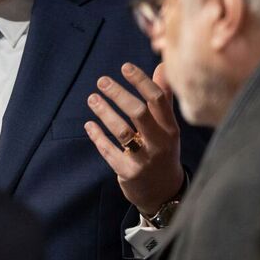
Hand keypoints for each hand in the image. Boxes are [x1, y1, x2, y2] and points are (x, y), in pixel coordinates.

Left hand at [84, 62, 183, 215]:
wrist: (164, 193)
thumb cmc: (163, 151)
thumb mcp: (168, 127)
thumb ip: (163, 97)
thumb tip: (161, 65)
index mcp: (170, 128)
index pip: (157, 99)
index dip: (141, 81)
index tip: (125, 66)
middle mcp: (159, 143)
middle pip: (139, 113)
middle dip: (119, 94)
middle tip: (102, 80)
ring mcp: (144, 159)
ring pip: (122, 131)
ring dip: (104, 112)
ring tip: (92, 98)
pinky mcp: (129, 173)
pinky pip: (109, 151)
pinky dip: (97, 136)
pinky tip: (89, 125)